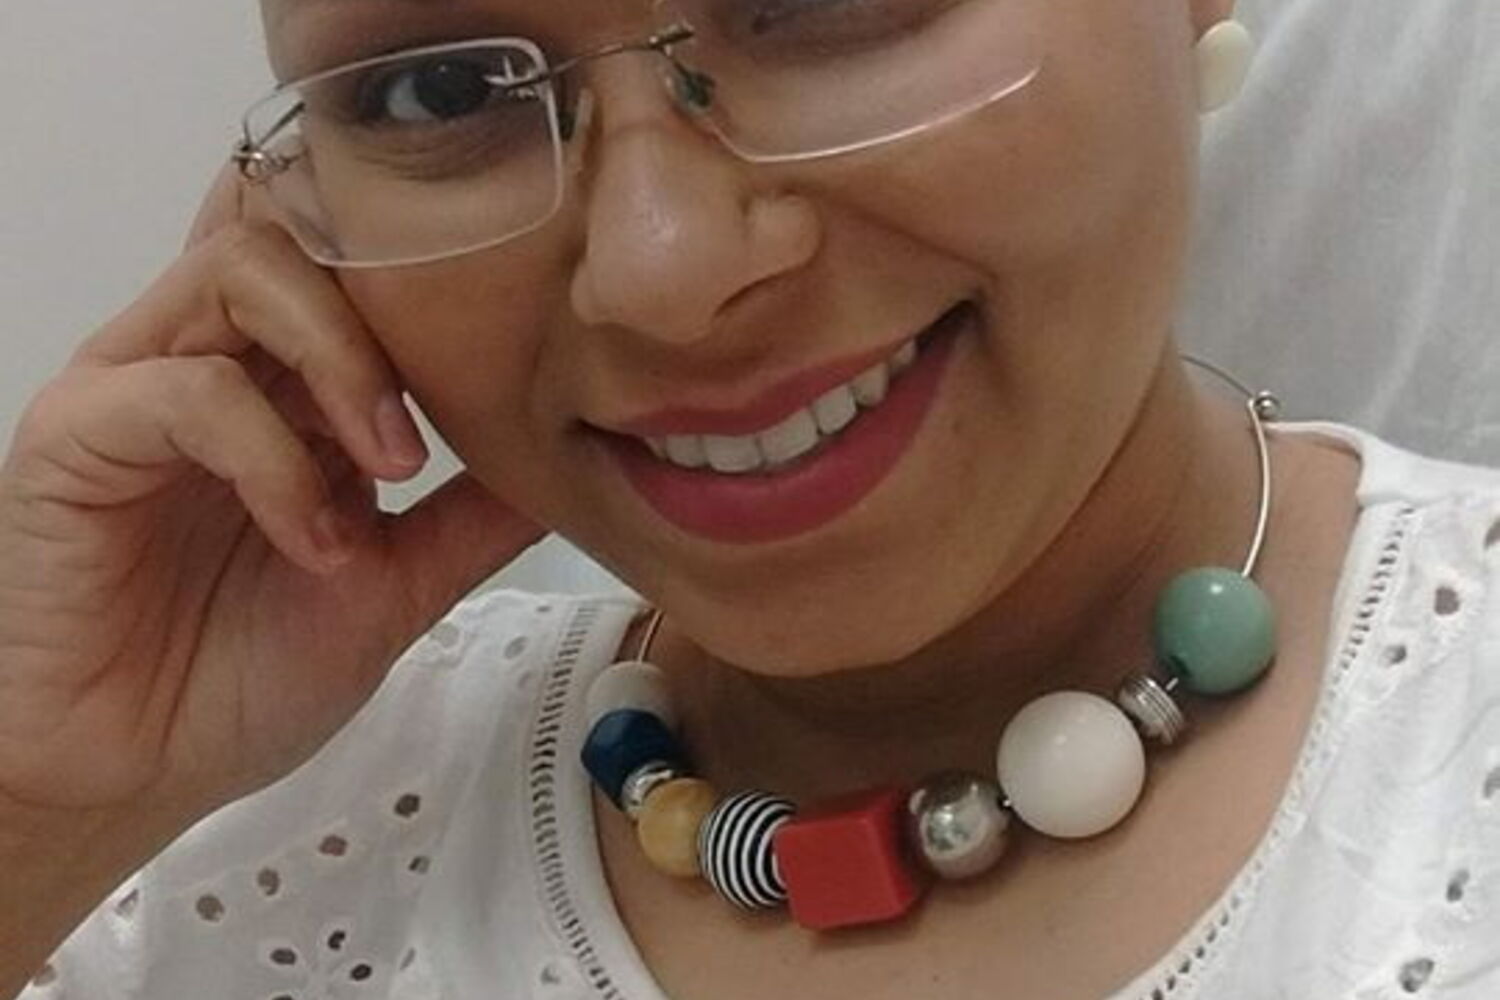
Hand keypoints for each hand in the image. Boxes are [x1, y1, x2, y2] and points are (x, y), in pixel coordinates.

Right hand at [0, 165, 546, 829]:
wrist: (130, 772)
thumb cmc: (240, 675)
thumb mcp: (397, 584)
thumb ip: (475, 514)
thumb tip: (574, 456)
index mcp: (283, 381)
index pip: (350, 258)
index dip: (431, 279)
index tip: (508, 352)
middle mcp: (212, 357)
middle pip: (304, 230)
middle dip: (396, 311)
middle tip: (439, 429)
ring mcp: (138, 382)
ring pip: (244, 270)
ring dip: (342, 363)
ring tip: (390, 468)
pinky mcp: (73, 431)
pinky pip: (186, 391)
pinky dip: (274, 461)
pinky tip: (314, 543)